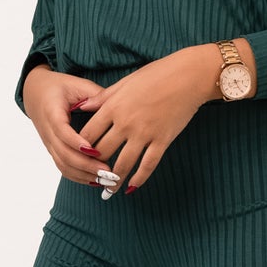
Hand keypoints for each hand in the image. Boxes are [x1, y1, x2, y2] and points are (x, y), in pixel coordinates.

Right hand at [21, 62, 129, 187]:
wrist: (35, 92)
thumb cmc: (58, 86)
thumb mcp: (77, 84)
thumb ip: (95, 95)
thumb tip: (117, 106)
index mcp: (52, 112)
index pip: (62, 132)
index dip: (77, 143)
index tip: (96, 151)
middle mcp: (47, 131)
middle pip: (64, 154)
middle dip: (87, 166)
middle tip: (110, 171)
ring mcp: (49, 143)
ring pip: (63, 165)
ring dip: (85, 175)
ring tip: (107, 180)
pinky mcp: (53, 150)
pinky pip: (63, 167)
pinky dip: (79, 177)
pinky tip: (96, 181)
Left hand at [70, 45, 223, 192]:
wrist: (189, 76)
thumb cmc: (157, 74)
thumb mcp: (125, 82)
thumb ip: (103, 97)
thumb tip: (81, 107)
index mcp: (114, 106)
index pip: (89, 133)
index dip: (80, 147)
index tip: (78, 156)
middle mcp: (126, 122)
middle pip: (102, 151)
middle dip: (94, 167)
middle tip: (90, 177)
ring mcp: (145, 133)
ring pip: (124, 163)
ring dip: (113, 180)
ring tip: (108, 192)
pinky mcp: (162, 140)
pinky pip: (148, 164)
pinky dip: (139, 178)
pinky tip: (132, 187)